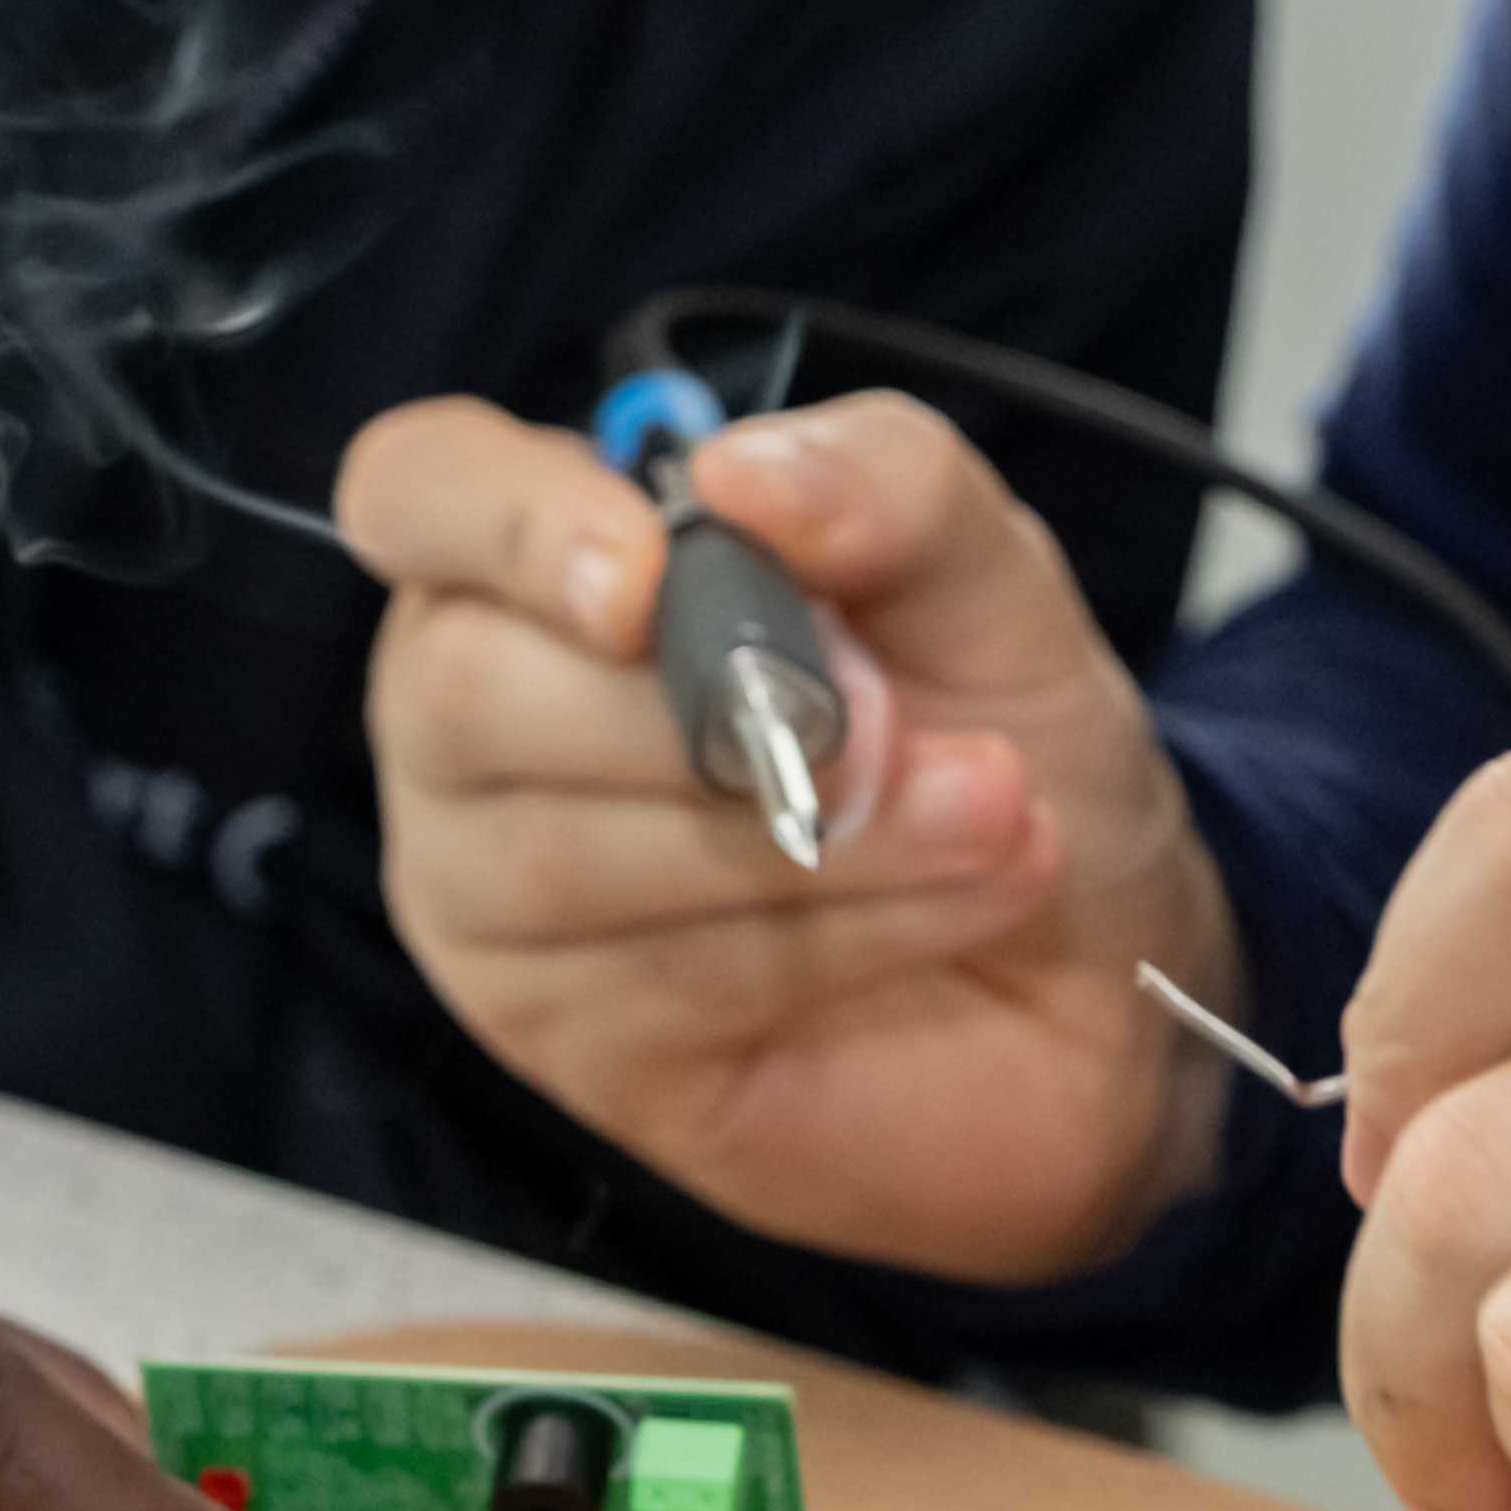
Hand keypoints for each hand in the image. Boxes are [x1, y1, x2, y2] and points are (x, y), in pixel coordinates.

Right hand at [340, 392, 1229, 1279]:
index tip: (649, 576)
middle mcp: (473, 719)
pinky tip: (954, 907)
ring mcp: (493, 895)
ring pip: (566, 854)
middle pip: (465, 690)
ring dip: (813, 835)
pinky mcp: (567, 1041)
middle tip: (894, 723)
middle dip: (703, 708)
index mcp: (547, 562)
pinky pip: (662, 981)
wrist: (1094, 976)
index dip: (508, 522)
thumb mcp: (989, 582)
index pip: (415, 489)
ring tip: (988, 814)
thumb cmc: (994, 746)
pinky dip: (839, 936)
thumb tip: (742, 469)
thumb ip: (889, 486)